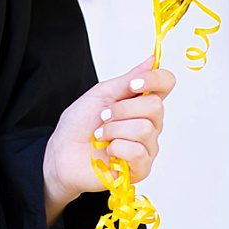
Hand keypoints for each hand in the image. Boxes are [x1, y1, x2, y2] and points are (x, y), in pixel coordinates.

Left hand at [42, 55, 175, 216]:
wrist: (62, 153)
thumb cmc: (79, 123)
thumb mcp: (102, 94)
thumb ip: (129, 79)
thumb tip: (152, 60)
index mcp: (141, 102)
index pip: (166, 83)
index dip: (154, 80)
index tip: (133, 85)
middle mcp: (150, 124)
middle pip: (156, 106)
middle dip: (121, 109)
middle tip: (103, 117)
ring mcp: (148, 146)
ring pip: (144, 129)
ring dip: (114, 130)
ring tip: (101, 136)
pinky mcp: (141, 168)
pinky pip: (137, 152)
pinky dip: (116, 148)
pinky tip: (108, 151)